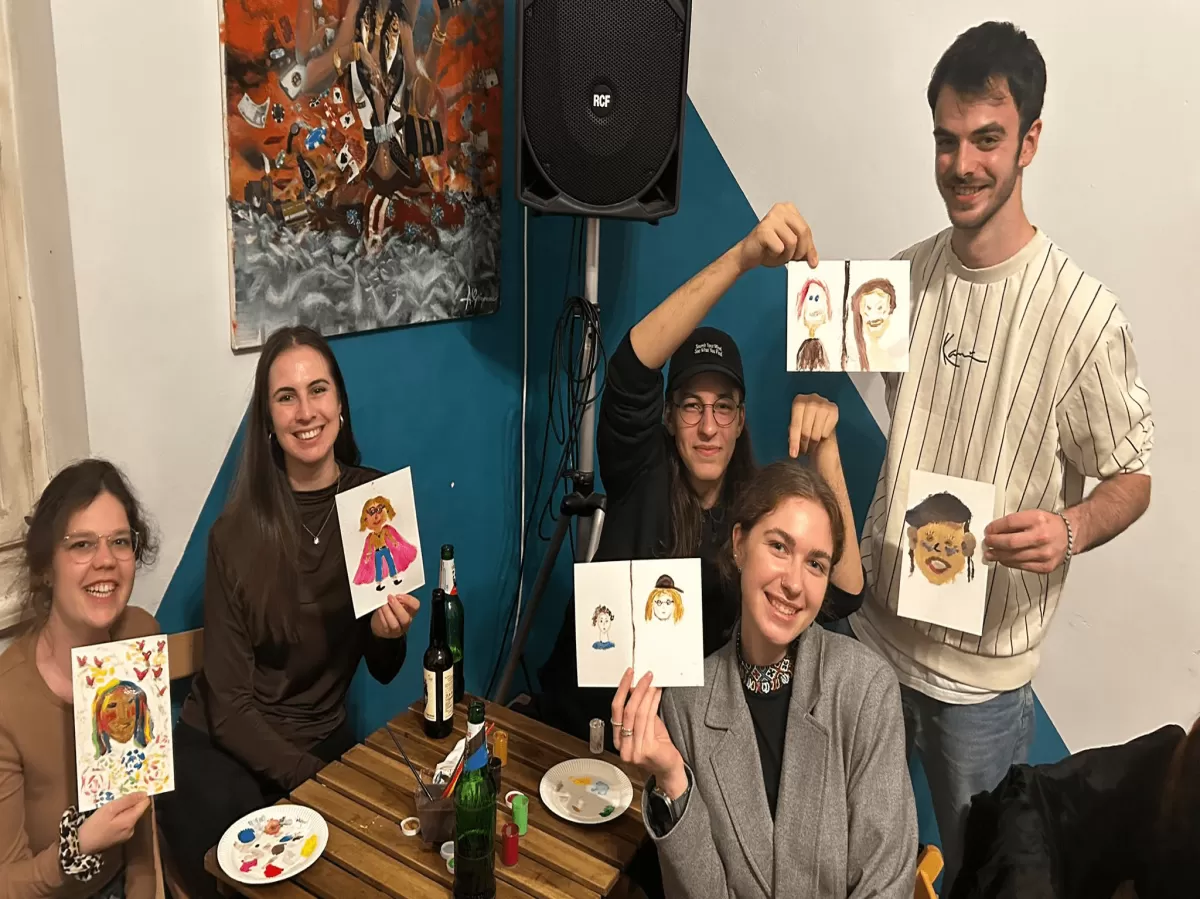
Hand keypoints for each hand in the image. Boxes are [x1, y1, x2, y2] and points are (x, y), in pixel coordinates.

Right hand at [78, 793, 149, 855]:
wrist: (80, 846)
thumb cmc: (93, 826)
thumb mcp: (109, 809)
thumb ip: (127, 801)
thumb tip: (144, 794)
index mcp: (131, 821)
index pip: (145, 804)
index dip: (139, 796)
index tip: (131, 790)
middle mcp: (132, 829)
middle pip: (137, 810)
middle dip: (129, 802)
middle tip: (116, 798)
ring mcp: (126, 835)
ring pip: (130, 816)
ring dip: (123, 810)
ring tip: (110, 807)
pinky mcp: (119, 838)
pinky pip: (124, 823)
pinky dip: (119, 817)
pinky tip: (108, 817)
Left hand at [370, 593, 419, 638]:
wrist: (381, 625)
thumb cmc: (390, 611)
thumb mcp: (396, 603)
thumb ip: (397, 598)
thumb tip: (393, 589)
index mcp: (411, 611)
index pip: (415, 606)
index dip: (408, 600)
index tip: (398, 595)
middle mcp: (406, 621)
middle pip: (405, 618)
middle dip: (397, 607)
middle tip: (389, 598)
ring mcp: (397, 629)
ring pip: (394, 624)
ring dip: (387, 612)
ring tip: (383, 604)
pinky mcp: (388, 632)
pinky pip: (385, 625)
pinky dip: (382, 616)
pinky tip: (379, 609)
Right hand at [612, 669, 686, 796]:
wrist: (669, 771)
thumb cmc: (659, 749)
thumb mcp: (646, 728)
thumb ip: (640, 711)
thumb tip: (637, 688)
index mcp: (619, 741)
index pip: (616, 711)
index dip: (621, 691)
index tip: (628, 676)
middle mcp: (624, 747)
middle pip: (627, 711)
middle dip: (635, 690)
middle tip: (644, 676)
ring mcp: (635, 750)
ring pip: (639, 714)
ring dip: (646, 694)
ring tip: (652, 682)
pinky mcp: (647, 750)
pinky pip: (650, 720)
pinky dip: (653, 703)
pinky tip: (657, 694)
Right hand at [735, 202, 817, 272]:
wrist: (747, 254)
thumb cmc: (767, 248)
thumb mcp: (792, 247)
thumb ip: (804, 249)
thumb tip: (814, 259)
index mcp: (789, 209)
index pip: (807, 229)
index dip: (809, 247)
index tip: (811, 261)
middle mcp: (780, 210)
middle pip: (803, 232)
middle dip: (800, 251)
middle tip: (793, 258)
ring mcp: (771, 218)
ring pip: (792, 241)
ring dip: (786, 255)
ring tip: (777, 253)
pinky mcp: (763, 230)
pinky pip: (779, 248)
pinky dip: (776, 256)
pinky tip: (768, 252)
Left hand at [788, 394, 838, 456]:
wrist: (820, 413)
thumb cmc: (804, 420)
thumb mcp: (796, 423)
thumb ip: (793, 431)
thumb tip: (793, 445)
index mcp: (798, 401)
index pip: (795, 425)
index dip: (794, 442)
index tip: (793, 455)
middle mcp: (812, 399)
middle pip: (806, 430)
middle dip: (803, 445)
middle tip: (802, 452)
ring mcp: (824, 404)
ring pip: (816, 433)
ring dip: (812, 444)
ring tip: (810, 446)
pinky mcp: (834, 410)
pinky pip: (826, 432)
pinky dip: (822, 437)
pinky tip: (820, 436)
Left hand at [983, 510, 1068, 573]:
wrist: (1069, 536)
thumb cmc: (1047, 524)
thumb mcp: (1032, 515)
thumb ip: (1014, 522)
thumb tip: (993, 531)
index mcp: (1037, 520)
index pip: (1009, 523)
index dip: (994, 528)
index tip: (988, 531)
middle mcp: (1042, 537)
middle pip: (1010, 542)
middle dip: (994, 543)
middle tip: (987, 542)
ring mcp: (1044, 554)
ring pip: (1013, 557)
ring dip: (997, 555)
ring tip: (990, 553)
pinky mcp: (1045, 567)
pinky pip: (1021, 566)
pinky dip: (1008, 563)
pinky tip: (1003, 559)